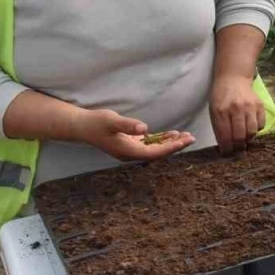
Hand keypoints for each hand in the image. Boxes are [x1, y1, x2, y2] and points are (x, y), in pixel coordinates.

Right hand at [72, 109, 194, 160]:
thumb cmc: (96, 123)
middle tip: (192, 137)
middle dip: (175, 146)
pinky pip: (150, 144)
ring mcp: (131, 150)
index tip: (184, 140)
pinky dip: (161, 139)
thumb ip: (127, 125)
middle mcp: (131, 154)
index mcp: (128, 152)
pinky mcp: (130, 143)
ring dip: (170, 142)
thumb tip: (144, 129)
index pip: (155, 152)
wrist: (82, 126)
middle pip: (158, 152)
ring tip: (186, 136)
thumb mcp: (111, 121)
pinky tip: (171, 134)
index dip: (171, 147)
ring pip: (155, 149)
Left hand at [210, 74, 264, 153]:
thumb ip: (218, 127)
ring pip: (251, 132)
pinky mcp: (260, 105)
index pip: (224, 136)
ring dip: (247, 139)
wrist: (233, 78)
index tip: (227, 153)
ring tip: (244, 139)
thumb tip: (224, 147)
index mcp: (221, 110)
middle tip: (236, 149)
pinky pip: (261, 125)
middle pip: (239, 136)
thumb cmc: (221, 96)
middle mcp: (236, 108)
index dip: (226, 148)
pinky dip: (256, 130)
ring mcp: (249, 106)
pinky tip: (250, 127)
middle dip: (237, 147)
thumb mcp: (214, 110)